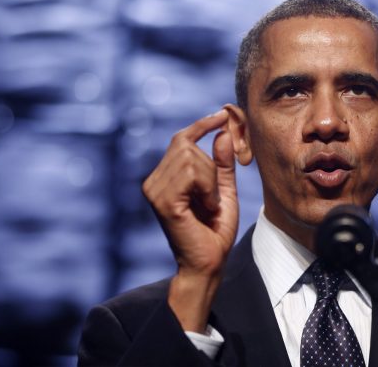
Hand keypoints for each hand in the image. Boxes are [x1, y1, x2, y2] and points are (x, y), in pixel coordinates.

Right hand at [141, 108, 238, 331]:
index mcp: (165, 177)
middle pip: (186, 145)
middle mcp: (154, 181)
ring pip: (189, 157)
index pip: (180, 139)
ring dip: (210, 179)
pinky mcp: (162, 200)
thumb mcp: (224, 189)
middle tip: (215, 194)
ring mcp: (154, 190)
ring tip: (210, 203)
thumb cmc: (215, 231)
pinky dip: (207, 187)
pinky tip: (206, 206)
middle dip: (211, 165)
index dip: (201, 125)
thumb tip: (222, 130)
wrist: (209, 262)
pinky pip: (191, 174)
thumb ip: (221, 162)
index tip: (222, 115)